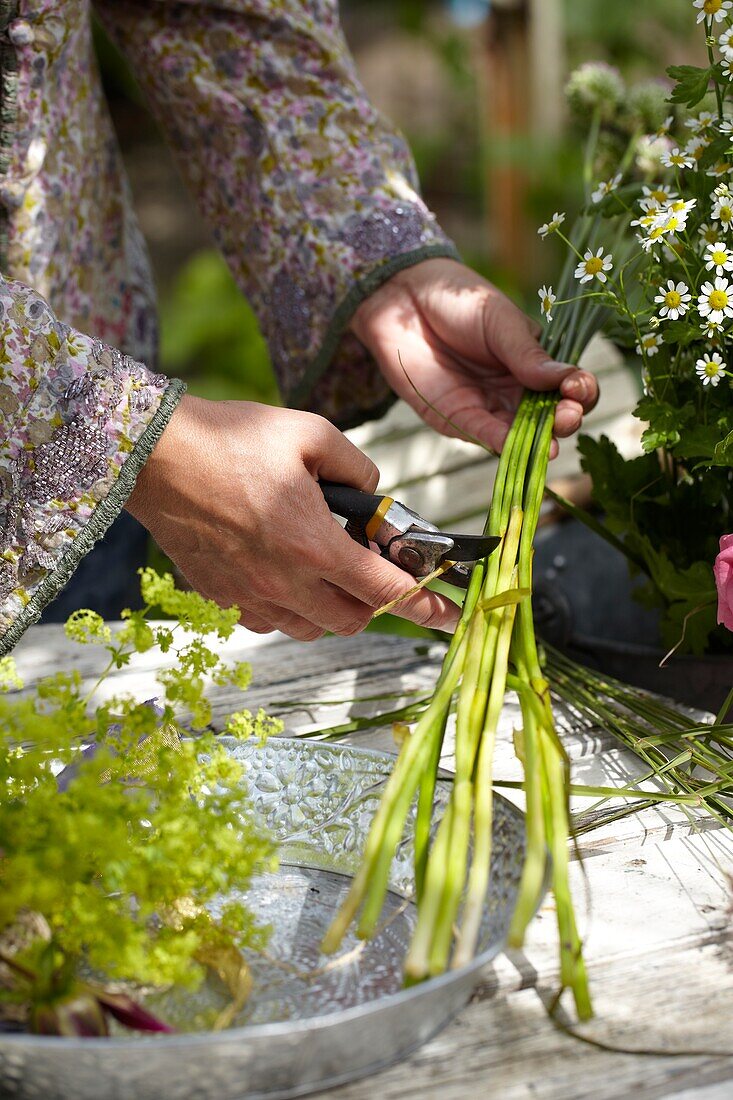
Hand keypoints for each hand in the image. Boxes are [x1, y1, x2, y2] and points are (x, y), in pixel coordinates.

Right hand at [125, 396, 459, 639]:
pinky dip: (287, 607)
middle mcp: (282, 581)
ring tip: (323, 566)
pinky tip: (280, 570)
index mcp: (312, 544)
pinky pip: (267, 620)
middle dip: (374, 603)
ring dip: (330, 607)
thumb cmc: (231, 437)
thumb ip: (357, 467)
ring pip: (309, 628)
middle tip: (373, 569)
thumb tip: (374, 494)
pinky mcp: (218, 594)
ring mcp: (247, 594)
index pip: (385, 589)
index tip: (450, 617)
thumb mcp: (310, 433)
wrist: (153, 454)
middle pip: (351, 622)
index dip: (426, 605)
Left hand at [351, 258, 598, 457]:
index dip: (580, 392)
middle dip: (565, 421)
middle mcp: (517, 391)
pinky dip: (503, 444)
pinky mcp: (460, 421)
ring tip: (550, 441)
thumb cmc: (458, 300)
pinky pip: (487, 437)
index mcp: (535, 363)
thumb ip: (528, 354)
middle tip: (567, 415)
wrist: (405, 300)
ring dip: (539, 441)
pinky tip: (515, 444)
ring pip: (523, 435)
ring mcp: (489, 408)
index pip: (569, 387)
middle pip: (551, 417)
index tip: (577, 388)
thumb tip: (568, 380)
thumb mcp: (500, 322)